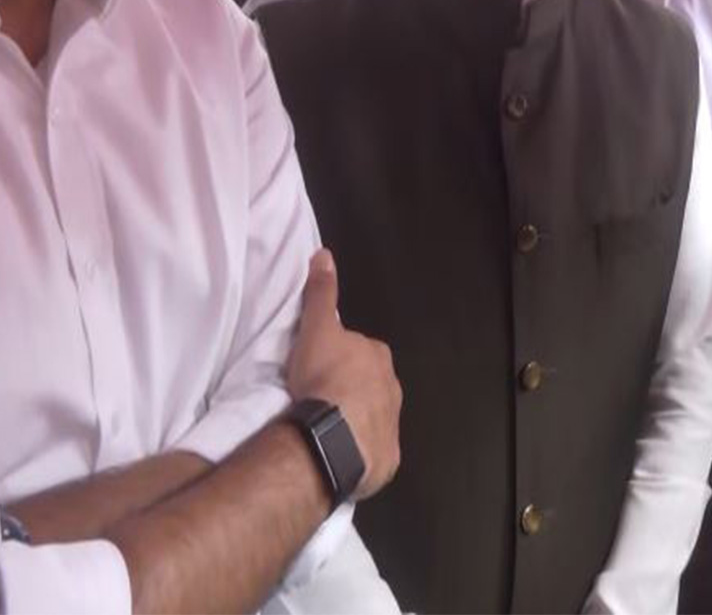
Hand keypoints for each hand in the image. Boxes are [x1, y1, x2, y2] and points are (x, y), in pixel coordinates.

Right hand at [285, 250, 401, 499]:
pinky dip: (359, 451)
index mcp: (379, 357)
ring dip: (355, 420)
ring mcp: (392, 424)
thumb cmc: (325, 377)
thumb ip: (322, 294)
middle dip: (350, 389)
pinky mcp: (388, 457)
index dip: (339, 359)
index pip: (358, 352)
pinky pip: (371, 450)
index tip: (318, 369)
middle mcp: (393, 388)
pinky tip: (340, 455)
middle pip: (369, 384)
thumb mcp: (318, 329)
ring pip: (372, 416)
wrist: (336, 434)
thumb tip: (324, 254)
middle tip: (319, 400)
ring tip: (326, 429)